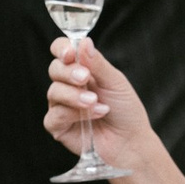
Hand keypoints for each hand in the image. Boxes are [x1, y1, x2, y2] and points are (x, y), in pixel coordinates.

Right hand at [44, 37, 158, 169]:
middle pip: (54, 69)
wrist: (130, 141)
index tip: (70, 53)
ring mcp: (62, 106)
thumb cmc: (125, 111)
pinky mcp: (58, 127)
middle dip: (69, 72)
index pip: (62, 52)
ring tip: (95, 102)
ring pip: (53, 92)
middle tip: (85, 78)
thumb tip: (83, 42)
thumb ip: (97, 63)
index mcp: (81, 69)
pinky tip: (93, 116)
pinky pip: (54, 115)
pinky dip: (72, 114)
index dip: (62, 49)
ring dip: (74, 96)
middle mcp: (68, 86)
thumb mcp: (115, 82)